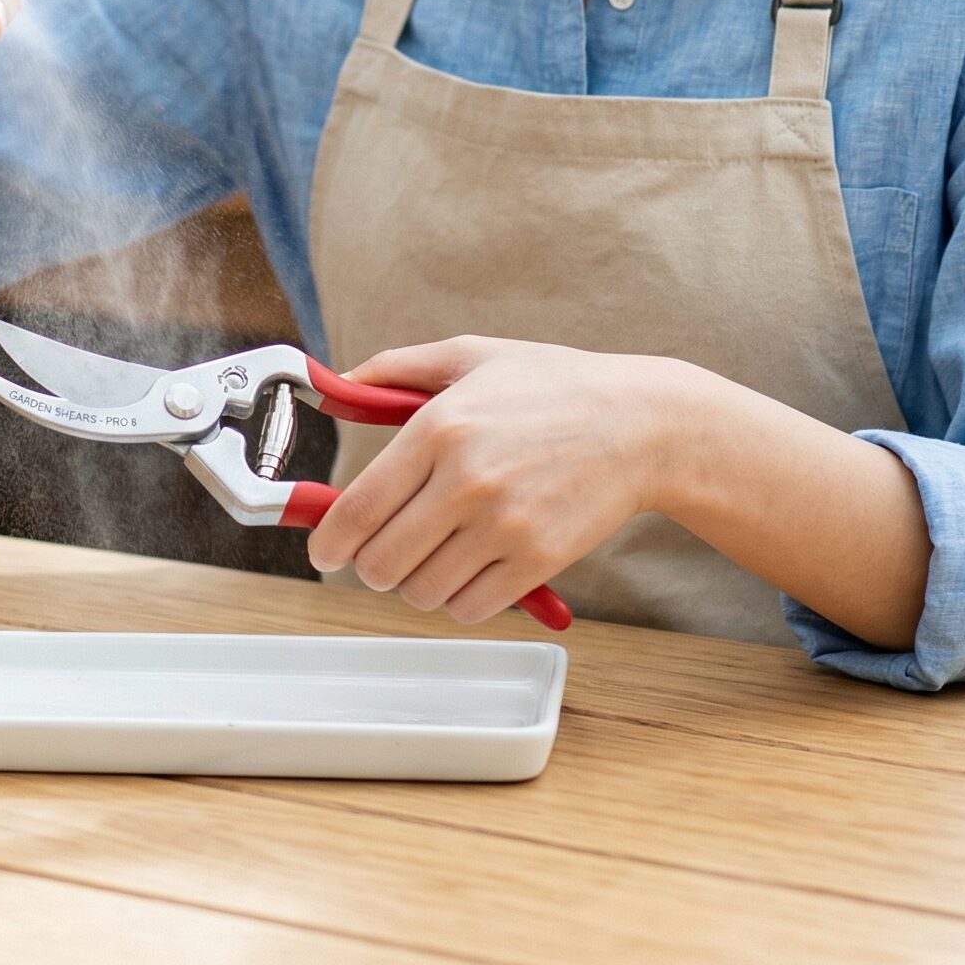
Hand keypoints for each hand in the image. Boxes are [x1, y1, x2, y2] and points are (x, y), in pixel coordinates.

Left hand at [304, 336, 690, 623]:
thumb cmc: (551, 387)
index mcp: (439, 427)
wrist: (639, 424)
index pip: (358, 508)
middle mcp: (466, 481)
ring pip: (420, 592)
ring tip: (433, 553)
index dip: (329, 541)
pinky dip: (459, 598)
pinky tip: (471, 567)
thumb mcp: (469, 356)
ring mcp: (504, 526)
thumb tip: (337, 388)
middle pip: (381, 561)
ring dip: (415, 582)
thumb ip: (393, 369)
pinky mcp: (538, 561)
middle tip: (381, 552)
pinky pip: (468, 608)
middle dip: (371, 563)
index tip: (325, 551)